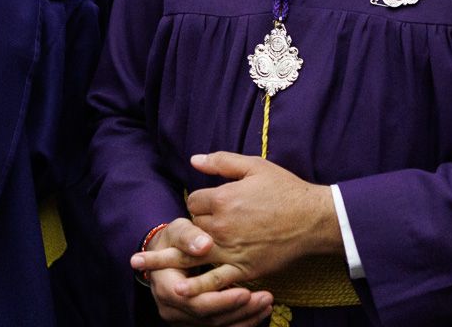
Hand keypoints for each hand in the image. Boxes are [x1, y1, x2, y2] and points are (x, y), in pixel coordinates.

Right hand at [131, 218, 273, 325]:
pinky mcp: (195, 321)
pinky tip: (259, 312)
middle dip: (239, 310)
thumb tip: (204, 245)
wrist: (165, 254)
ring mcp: (183, 319)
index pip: (195, 302)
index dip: (221, 300)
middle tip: (265, 298)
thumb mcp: (178, 231)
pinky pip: (221, 326)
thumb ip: (189, 237)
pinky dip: (241, 321)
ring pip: (216, 325)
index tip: (246, 292)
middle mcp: (172, 310)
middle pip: (208, 318)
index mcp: (167, 289)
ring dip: (244, 317)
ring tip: (267, 304)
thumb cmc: (173, 240)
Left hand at [177, 152, 340, 297]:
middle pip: (190, 230)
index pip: (193, 203)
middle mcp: (221, 226)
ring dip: (163, 262)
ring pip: (190, 257)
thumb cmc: (285, 189)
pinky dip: (196, 287)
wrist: (312, 219)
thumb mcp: (254, 166)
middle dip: (185, 232)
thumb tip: (193, 160)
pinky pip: (216, 280)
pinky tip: (179, 291)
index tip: (210, 205)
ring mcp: (231, 250)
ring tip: (138, 269)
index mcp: (223, 199)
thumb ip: (221, 162)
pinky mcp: (244, 269)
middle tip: (161, 247)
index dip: (199, 203)